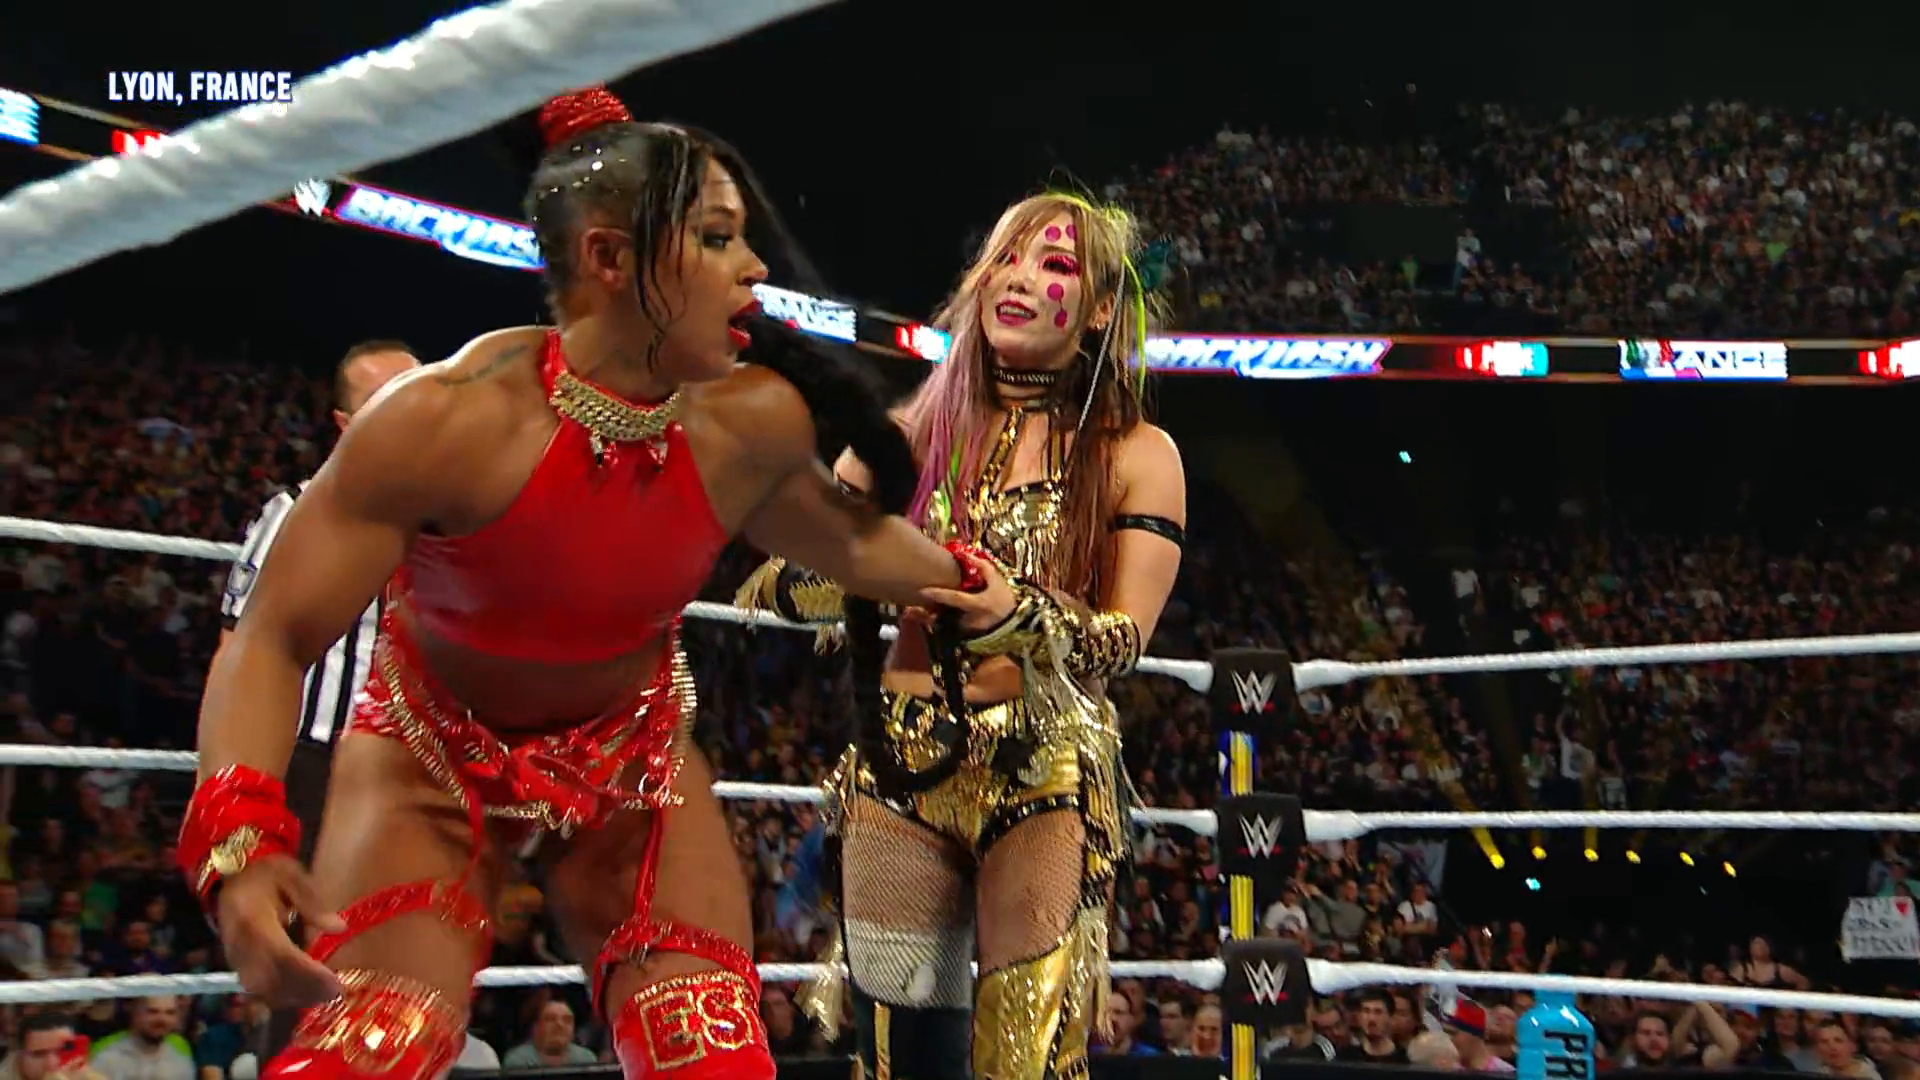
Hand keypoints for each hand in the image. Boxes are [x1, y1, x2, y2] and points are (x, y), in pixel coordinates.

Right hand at [216, 856, 346, 1007]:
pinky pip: (254, 986)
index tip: (335, 984)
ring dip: (293, 995)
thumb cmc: (263, 874)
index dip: (308, 974)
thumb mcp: (290, 875)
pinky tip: (302, 993)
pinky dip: (278, 994)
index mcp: (253, 919)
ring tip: (323, 994)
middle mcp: (240, 943)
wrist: (226, 875)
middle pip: (271, 978)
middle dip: (304, 990)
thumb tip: (339, 927)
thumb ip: (312, 902)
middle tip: (335, 993)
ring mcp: (234, 955)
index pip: (281, 955)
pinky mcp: (234, 962)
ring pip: (262, 987)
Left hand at [916, 549, 1015, 631]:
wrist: (1016, 624)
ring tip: (909, 614)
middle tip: (907, 610)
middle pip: (943, 617)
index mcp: (978, 604)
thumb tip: (966, 555)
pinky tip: (920, 619)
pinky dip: (934, 624)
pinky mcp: (966, 637)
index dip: (939, 595)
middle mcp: (970, 620)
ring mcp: (967, 630)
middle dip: (924, 614)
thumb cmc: (1006, 600)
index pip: (955, 599)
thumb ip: (982, 568)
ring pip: (943, 624)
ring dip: (927, 620)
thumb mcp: (997, 580)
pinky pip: (947, 629)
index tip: (922, 591)